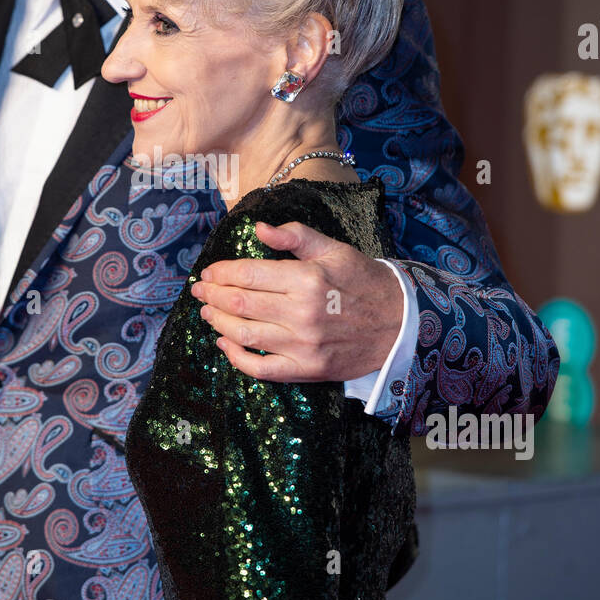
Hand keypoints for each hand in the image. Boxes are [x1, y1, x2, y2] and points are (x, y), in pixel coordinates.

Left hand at [189, 220, 403, 381]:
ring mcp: (303, 346)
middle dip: (211, 296)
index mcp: (307, 278)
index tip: (209, 272)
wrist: (400, 324)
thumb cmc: (364, 281)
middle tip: (198, 291)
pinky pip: (261, 369)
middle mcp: (301, 313)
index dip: (221, 273)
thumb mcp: (334, 249)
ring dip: (217, 323)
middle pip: (239, 304)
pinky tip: (224, 344)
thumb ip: (295, 235)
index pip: (248, 274)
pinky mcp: (306, 370)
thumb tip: (259, 228)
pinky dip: (236, 358)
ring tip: (206, 313)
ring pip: (244, 334)